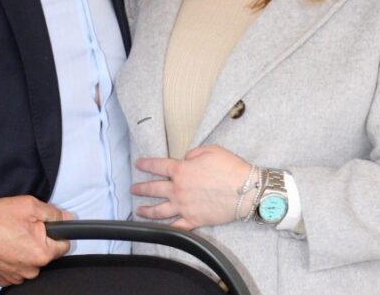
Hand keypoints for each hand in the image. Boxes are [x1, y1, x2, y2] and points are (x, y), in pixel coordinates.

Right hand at [0, 195, 71, 286]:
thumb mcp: (28, 206)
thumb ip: (53, 213)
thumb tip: (67, 218)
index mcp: (42, 253)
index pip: (63, 245)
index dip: (56, 232)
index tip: (46, 226)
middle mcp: (31, 270)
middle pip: (45, 254)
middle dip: (37, 240)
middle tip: (21, 227)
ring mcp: (16, 276)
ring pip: (29, 262)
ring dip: (23, 250)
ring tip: (8, 236)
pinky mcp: (2, 279)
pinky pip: (14, 268)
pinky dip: (10, 258)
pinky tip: (1, 246)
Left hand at [132, 145, 250, 229]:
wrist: (246, 191)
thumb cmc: (231, 168)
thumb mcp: (211, 150)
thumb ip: (194, 153)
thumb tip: (186, 158)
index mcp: (182, 170)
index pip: (157, 166)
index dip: (146, 164)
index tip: (138, 164)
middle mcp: (178, 189)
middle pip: (154, 189)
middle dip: (141, 188)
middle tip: (133, 189)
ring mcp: (184, 207)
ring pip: (159, 210)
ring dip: (146, 210)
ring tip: (138, 210)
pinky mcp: (194, 220)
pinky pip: (176, 226)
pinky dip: (166, 228)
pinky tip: (159, 228)